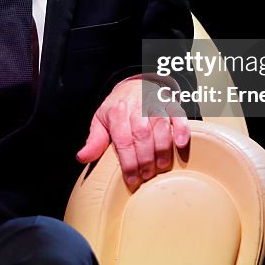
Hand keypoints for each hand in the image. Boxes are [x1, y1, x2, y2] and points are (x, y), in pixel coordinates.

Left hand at [75, 75, 189, 191]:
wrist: (135, 83)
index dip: (129, 164)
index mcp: (117, 113)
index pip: (123, 142)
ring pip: (161, 128)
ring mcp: (155, 105)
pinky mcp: (170, 104)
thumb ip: (94, 140)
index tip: (132, 181)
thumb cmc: (118, 107)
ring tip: (161, 167)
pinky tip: (181, 144)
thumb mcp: (101, 120)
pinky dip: (181, 129)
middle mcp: (137, 108)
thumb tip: (82, 158)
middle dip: (146, 161)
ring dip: (162, 151)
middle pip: (142, 137)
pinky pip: (178, 115)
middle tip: (147, 177)